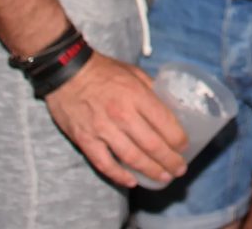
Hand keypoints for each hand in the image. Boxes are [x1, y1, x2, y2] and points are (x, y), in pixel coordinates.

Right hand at [42, 52, 189, 188]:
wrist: (66, 72)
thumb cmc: (103, 70)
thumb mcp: (133, 72)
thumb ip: (151, 89)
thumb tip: (168, 103)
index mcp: (136, 95)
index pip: (164, 123)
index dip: (178, 139)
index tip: (185, 147)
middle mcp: (121, 114)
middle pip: (152, 145)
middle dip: (170, 160)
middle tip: (179, 169)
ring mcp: (102, 129)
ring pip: (131, 157)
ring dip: (150, 171)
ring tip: (163, 178)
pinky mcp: (85, 139)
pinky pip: (104, 163)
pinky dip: (119, 175)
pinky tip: (132, 181)